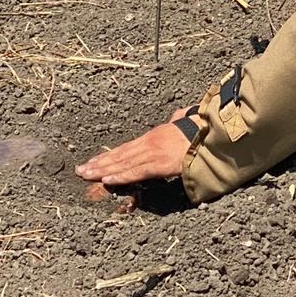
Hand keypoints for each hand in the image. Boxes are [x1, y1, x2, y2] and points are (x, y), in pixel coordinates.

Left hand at [76, 108, 193, 186]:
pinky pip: (137, 172)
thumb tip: (179, 115)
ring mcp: (154, 153)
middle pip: (120, 155)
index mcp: (155, 135)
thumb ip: (179, 119)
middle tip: (80, 170)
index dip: (109, 155)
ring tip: (86, 174)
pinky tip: (107, 181)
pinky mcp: (161, 164)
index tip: (95, 161)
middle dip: (99, 163)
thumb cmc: (203, 127)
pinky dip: (121, 176)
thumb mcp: (187, 120)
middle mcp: (150, 143)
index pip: (127, 148)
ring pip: (123, 163)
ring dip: (103, 171)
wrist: (214, 132)